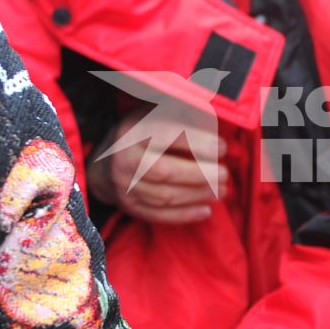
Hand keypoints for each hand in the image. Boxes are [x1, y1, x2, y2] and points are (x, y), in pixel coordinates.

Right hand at [86, 111, 228, 225]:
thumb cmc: (141, 133)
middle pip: (164, 171)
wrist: (104, 164)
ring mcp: (124, 186)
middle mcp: (124, 160)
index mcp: (132, 132)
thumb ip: (181, 113)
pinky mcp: (129, 207)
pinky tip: (206, 210)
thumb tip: (213, 116)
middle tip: (225, 174)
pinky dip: (184, 215)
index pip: (167, 136)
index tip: (223, 148)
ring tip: (223, 191)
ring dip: (197, 195)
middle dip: (200, 174)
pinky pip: (158, 215)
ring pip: (164, 196)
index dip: (197, 143)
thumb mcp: (154, 113)